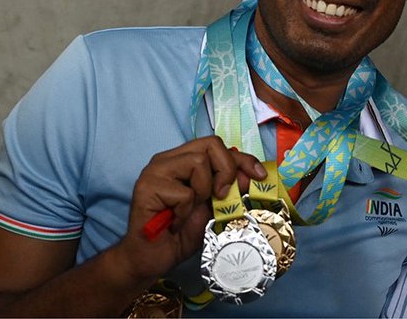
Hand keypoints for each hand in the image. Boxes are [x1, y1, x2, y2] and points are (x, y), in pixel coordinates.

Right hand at [106, 138, 265, 289]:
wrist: (150, 261)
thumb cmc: (178, 235)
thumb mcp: (212, 209)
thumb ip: (227, 190)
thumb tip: (250, 175)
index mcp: (182, 160)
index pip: (216, 145)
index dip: (241, 158)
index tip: (258, 175)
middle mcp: (168, 159)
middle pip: (210, 144)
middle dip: (225, 170)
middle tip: (220, 196)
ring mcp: (155, 170)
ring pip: (198, 162)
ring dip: (202, 192)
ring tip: (189, 211)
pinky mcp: (147, 186)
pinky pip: (184, 192)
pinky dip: (186, 212)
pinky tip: (174, 223)